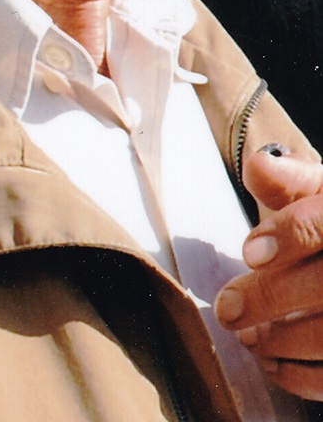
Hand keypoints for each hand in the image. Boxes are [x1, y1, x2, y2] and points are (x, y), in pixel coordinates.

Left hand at [215, 147, 322, 399]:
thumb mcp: (321, 193)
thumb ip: (289, 180)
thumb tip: (258, 166)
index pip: (321, 223)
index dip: (286, 236)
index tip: (248, 252)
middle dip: (271, 298)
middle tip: (228, 308)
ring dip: (282, 341)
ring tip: (246, 335)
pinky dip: (302, 375)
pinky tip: (273, 362)